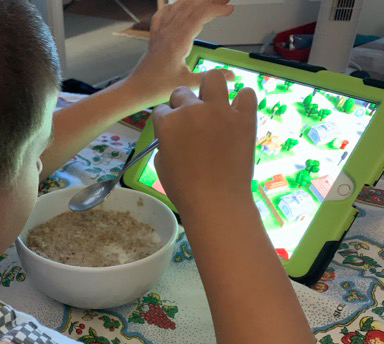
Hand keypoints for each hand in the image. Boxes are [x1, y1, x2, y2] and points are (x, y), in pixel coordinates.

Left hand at [125, 0, 233, 105]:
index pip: (200, 15)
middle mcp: (168, 32)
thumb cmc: (157, 88)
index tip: (230, 9)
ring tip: (209, 0)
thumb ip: (210, 78)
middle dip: (210, 1)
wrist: (135, 90)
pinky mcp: (155, 36)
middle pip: (191, 6)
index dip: (216, 9)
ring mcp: (160, 32)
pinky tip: (179, 5)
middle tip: (225, 0)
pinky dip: (173, 6)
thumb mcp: (187, 84)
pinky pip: (163, 14)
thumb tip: (233, 76)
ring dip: (195, 1)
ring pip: (178, 7)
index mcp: (178, 41)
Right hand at [152, 70, 257, 215]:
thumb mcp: (160, 164)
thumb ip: (164, 142)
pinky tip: (238, 114)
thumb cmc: (183, 188)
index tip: (173, 135)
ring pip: (213, 78)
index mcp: (168, 122)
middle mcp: (192, 110)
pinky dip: (242, 102)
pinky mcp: (244, 117)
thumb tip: (173, 137)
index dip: (166, 123)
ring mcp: (220, 111)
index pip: (162, 110)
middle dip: (183, 105)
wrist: (216, 201)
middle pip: (182, 93)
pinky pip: (246, 95)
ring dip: (210, 89)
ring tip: (213, 105)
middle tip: (192, 123)